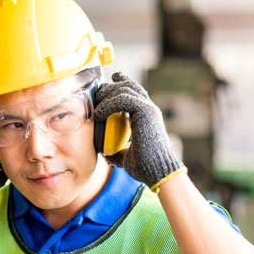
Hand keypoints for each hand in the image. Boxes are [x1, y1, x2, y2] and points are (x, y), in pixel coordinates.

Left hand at [94, 72, 182, 187]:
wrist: (158, 172)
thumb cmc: (145, 167)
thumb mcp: (126, 157)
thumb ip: (117, 151)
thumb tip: (105, 153)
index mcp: (146, 116)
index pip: (134, 92)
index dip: (121, 83)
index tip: (108, 82)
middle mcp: (149, 109)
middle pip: (128, 86)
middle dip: (110, 87)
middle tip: (96, 95)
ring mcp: (149, 109)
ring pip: (126, 88)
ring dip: (107, 94)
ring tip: (96, 107)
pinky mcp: (146, 112)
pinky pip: (124, 98)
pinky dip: (109, 104)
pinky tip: (100, 114)